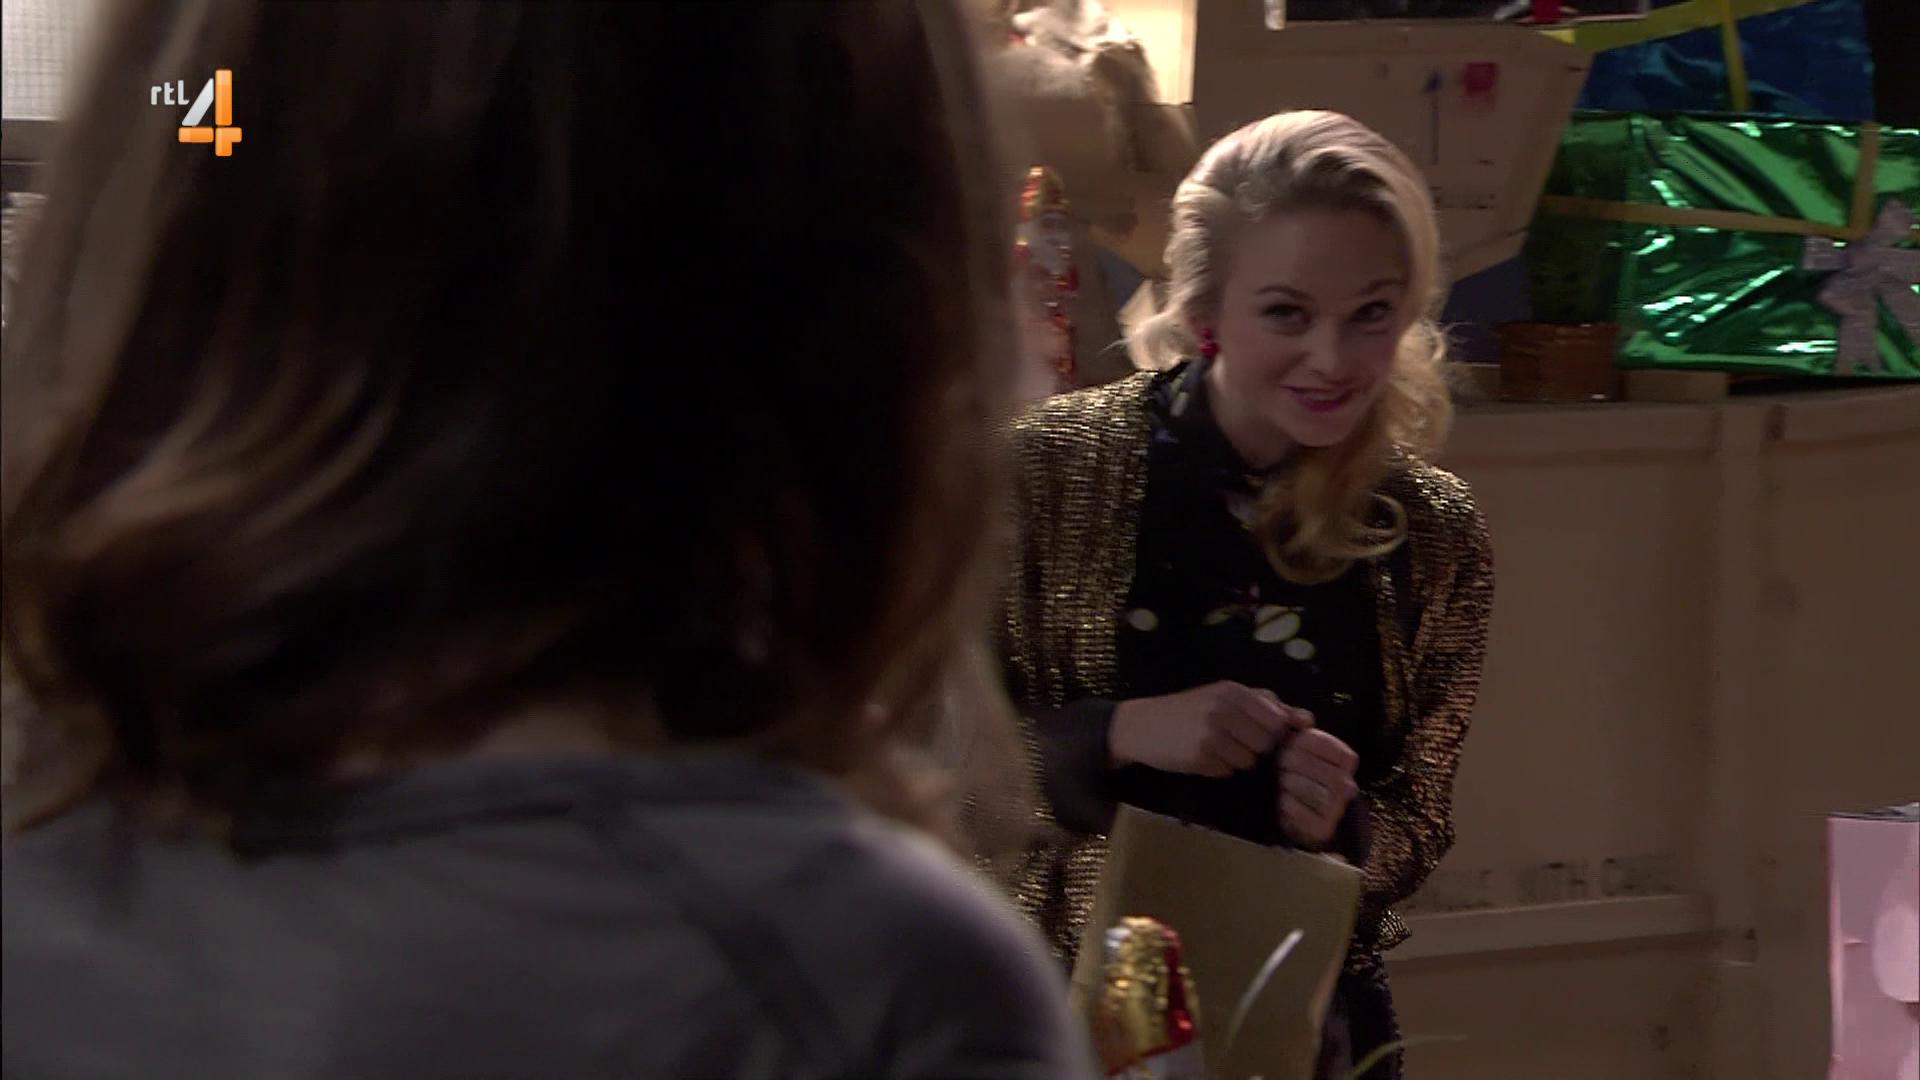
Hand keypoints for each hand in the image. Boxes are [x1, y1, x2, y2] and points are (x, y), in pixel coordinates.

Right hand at [1109, 682, 1311, 776]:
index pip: (1277, 719)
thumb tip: (1307, 719)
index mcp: (1233, 691)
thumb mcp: (1223, 697)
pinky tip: (1202, 757)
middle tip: (1234, 743)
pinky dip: (1219, 769)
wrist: (1141, 725)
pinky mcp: (1200, 757)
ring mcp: (1211, 734)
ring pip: (1249, 761)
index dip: (1273, 733)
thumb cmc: (1188, 710)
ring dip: (1237, 761)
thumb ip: (1266, 704)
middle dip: (1256, 748)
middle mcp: (1223, 709)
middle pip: (1266, 742)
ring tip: (1216, 749)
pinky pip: (1227, 771)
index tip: (1260, 735)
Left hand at [1277, 728, 1358, 848]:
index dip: (1315, 746)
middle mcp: (1347, 785)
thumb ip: (1296, 724)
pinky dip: (1293, 810)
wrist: (1288, 803)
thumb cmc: (1292, 765)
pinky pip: (1312, 821)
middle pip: (1332, 776)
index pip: (1342, 753)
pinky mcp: (1323, 829)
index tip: (1293, 743)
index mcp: (1344, 761)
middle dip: (1302, 767)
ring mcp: (1337, 809)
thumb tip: (1301, 718)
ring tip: (1280, 781)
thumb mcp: (1294, 740)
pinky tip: (1282, 802)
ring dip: (1296, 786)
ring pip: (1322, 797)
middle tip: (1281, 763)